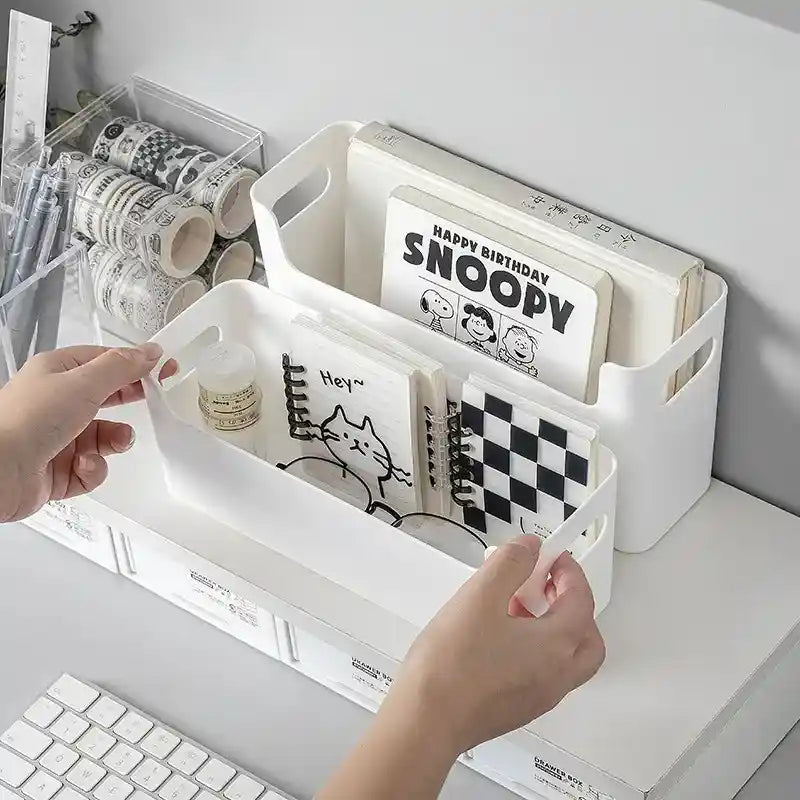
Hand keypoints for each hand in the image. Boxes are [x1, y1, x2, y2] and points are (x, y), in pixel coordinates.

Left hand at [0, 344, 175, 521]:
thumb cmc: (29, 420)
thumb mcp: (83, 383)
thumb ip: (122, 367)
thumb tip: (150, 352)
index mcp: (57, 372)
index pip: (105, 361)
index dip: (137, 363)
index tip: (165, 368)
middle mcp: (56, 402)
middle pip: (107, 396)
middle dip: (130, 400)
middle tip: (154, 398)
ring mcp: (57, 437)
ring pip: (104, 436)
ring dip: (115, 440)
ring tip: (116, 442)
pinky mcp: (59, 469)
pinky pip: (93, 467)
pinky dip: (94, 468)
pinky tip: (82, 464)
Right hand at [390, 535, 604, 754]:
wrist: (426, 720)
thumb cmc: (453, 663)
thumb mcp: (480, 595)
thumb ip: (510, 563)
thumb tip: (530, 547)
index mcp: (556, 645)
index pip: (581, 600)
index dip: (568, 571)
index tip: (550, 555)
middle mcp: (557, 675)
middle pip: (586, 636)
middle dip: (571, 603)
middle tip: (545, 583)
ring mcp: (539, 696)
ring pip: (565, 656)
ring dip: (552, 625)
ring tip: (514, 605)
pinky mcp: (518, 708)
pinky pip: (543, 672)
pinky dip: (535, 647)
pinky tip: (498, 636)